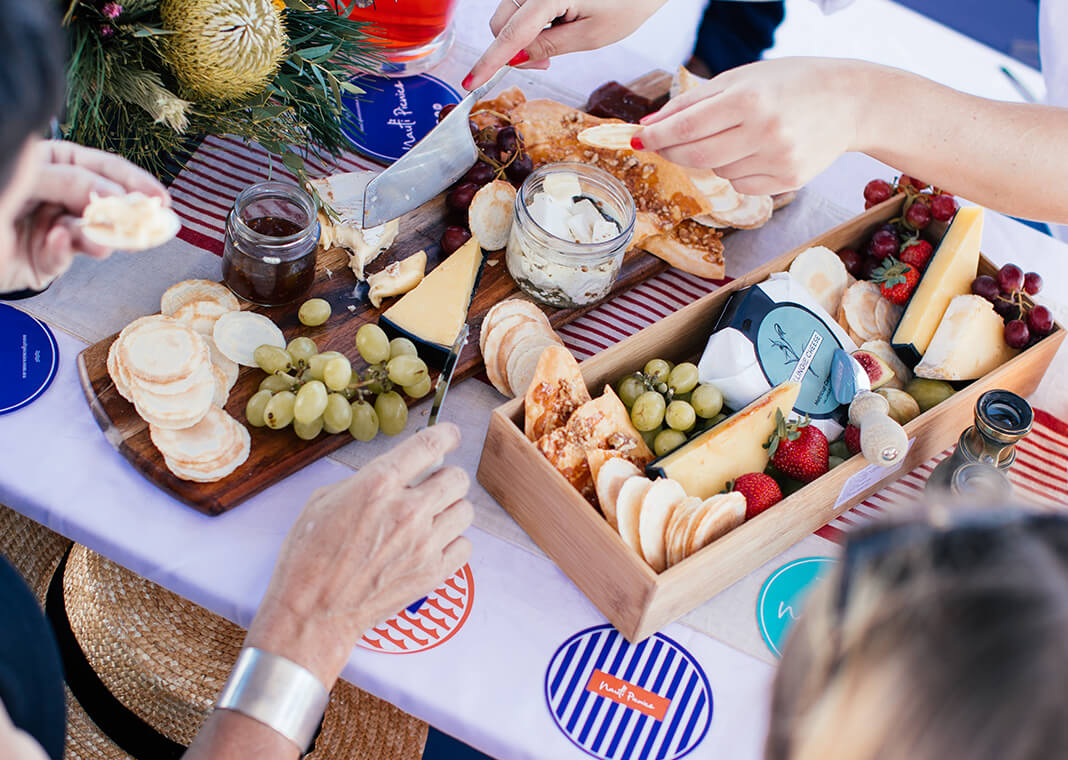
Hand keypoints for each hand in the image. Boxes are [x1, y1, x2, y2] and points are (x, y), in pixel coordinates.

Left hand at [1, 140, 168, 291]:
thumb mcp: (26, 175)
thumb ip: (66, 180)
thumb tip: (107, 194)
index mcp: (52, 164)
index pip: (100, 167)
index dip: (133, 181)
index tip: (159, 198)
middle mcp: (56, 194)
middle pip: (103, 201)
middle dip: (125, 214)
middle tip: (150, 225)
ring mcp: (52, 226)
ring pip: (89, 232)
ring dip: (96, 236)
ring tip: (101, 243)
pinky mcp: (44, 258)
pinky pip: (63, 255)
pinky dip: (61, 251)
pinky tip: (54, 243)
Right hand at [245, 424, 472, 686]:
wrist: (312, 614)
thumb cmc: (308, 557)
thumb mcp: (324, 501)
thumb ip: (367, 481)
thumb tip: (398, 473)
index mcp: (377, 484)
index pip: (429, 445)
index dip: (446, 435)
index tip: (451, 435)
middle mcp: (407, 510)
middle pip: (456, 478)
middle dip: (446, 477)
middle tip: (431, 487)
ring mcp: (424, 544)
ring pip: (465, 510)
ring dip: (451, 510)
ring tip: (431, 519)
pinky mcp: (432, 574)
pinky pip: (465, 546)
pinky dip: (453, 543)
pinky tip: (433, 545)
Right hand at [464, 0, 667, 88]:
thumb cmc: (628, 1)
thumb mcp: (591, 35)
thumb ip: (548, 47)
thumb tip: (514, 59)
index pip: (510, 35)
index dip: (489, 62)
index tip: (470, 82)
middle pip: (501, 23)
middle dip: (514, 50)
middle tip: (546, 64)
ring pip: (508, 13)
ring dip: (523, 34)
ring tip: (561, 35)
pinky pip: (521, 3)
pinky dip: (531, 19)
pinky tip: (558, 20)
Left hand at [636, 58, 868, 195]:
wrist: (851, 101)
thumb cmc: (792, 83)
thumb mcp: (743, 78)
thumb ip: (694, 101)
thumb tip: (650, 126)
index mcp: (750, 98)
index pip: (686, 127)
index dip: (656, 137)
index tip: (638, 140)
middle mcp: (764, 131)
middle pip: (694, 156)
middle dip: (672, 151)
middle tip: (664, 144)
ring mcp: (778, 160)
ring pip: (717, 172)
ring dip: (711, 158)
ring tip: (737, 134)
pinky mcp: (788, 181)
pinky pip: (740, 185)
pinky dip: (736, 171)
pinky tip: (756, 151)